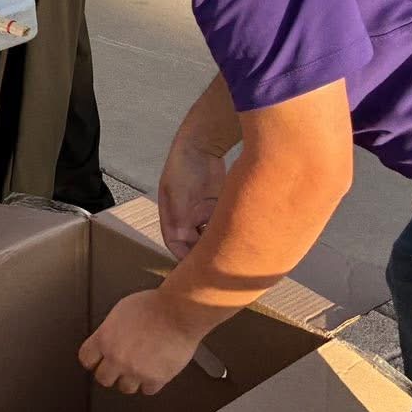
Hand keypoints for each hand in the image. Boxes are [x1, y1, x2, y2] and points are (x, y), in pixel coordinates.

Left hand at [78, 290, 207, 395]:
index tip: (97, 361)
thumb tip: (108, 339)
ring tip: (137, 369)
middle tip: (118, 367)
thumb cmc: (153, 306)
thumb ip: (110, 330)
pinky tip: (153, 372)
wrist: (178, 312)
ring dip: (130, 380)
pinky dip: (150, 383)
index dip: (92, 360)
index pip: (86, 359)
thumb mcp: (120, 312)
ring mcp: (136, 370)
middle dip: (110, 373)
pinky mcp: (156, 378)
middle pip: (103, 378)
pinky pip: (147, 390)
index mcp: (104, 338)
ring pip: (125, 388)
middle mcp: (117, 357)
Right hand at [158, 127, 227, 259]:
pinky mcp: (217, 207)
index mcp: (172, 217)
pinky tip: (238, 236)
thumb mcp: (178, 193)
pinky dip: (228, 230)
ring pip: (210, 236)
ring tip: (230, 252)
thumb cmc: (184, 167)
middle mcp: (187, 218)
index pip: (176, 244)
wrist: (201, 144)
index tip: (198, 267)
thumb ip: (180, 217)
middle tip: (218, 264)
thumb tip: (182, 241)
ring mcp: (202, 213)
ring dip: (218, 243)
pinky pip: (222, 224)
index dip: (185, 257)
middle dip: (204, 254)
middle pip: (194, 243)